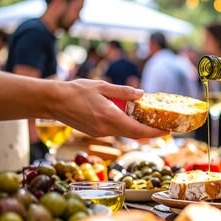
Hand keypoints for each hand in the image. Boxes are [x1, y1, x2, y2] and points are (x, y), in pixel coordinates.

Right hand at [49, 79, 168, 138]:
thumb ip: (123, 92)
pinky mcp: (95, 133)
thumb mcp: (102, 86)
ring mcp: (100, 133)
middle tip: (164, 126)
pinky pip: (116, 131)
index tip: (167, 131)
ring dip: (138, 129)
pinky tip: (131, 118)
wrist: (53, 101)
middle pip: (134, 135)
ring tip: (150, 120)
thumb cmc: (76, 91)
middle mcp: (106, 129)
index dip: (154, 133)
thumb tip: (142, 94)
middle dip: (150, 132)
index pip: (138, 131)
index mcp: (110, 117)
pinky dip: (126, 127)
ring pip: (125, 133)